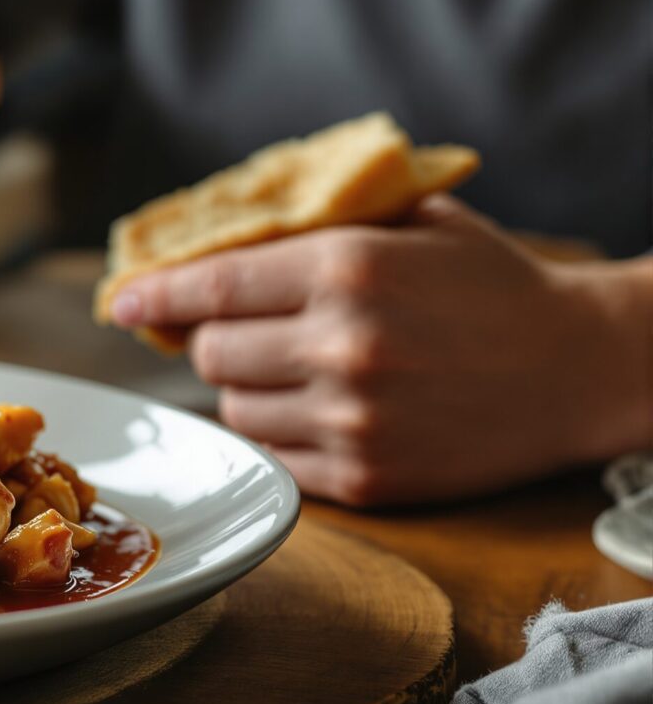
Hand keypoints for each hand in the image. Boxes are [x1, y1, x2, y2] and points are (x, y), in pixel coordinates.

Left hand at [110, 196, 650, 504]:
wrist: (581, 368)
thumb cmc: (490, 284)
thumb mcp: (411, 224)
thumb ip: (314, 228)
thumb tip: (207, 240)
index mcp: (348, 268)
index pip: (210, 285)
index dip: (156, 294)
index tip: (123, 302)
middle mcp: (342, 344)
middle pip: (210, 353)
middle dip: (215, 340)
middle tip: (247, 331)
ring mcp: (352, 418)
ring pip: (234, 408)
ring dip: (248, 389)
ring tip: (300, 369)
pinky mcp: (365, 478)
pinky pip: (274, 455)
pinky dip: (283, 433)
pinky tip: (323, 409)